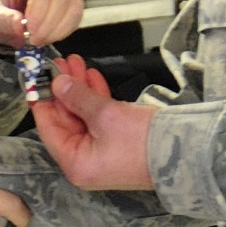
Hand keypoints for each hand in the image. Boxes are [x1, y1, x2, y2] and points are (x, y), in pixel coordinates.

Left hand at [0, 0, 84, 49]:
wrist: (4, 19)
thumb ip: (0, 19)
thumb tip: (19, 25)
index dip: (39, 8)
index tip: (30, 30)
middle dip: (48, 21)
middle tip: (33, 40)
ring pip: (72, 2)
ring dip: (57, 26)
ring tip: (39, 40)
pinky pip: (77, 13)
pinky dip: (65, 29)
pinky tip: (50, 37)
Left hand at [32, 57, 154, 189]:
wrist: (187, 151)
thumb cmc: (145, 142)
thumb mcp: (106, 115)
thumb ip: (78, 98)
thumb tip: (58, 84)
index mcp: (75, 164)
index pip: (49, 129)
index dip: (43, 101)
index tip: (38, 78)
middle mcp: (84, 163)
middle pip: (66, 121)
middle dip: (65, 90)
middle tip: (60, 64)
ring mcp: (101, 154)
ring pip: (82, 116)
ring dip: (80, 90)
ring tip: (75, 63)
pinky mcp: (116, 144)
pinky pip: (98, 120)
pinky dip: (96, 99)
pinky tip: (91, 77)